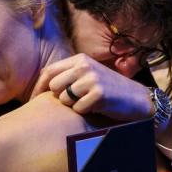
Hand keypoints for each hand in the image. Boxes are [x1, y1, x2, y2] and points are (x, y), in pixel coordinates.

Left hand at [32, 54, 151, 120]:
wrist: (137, 99)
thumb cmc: (108, 90)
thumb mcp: (88, 75)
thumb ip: (68, 75)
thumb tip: (40, 86)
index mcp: (80, 59)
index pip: (48, 71)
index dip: (38, 87)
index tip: (34, 100)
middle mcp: (84, 66)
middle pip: (54, 86)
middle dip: (60, 98)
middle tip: (73, 103)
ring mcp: (92, 79)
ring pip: (64, 99)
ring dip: (72, 106)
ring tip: (88, 103)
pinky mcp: (99, 94)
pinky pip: (78, 109)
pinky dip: (84, 113)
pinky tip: (97, 108)